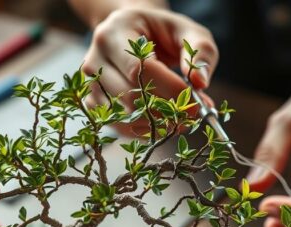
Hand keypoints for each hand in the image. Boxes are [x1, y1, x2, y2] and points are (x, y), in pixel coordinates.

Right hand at [81, 8, 217, 130]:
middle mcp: (95, 58)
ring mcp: (90, 84)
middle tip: (192, 115)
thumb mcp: (188, 32)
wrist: (135, 36)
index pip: (138, 68)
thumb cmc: (163, 33)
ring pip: (123, 116)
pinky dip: (145, 130)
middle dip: (166, 110)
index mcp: (114, 32)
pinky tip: (163, 122)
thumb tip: (199, 82)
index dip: (169, 89)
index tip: (195, 102)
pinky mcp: (93, 104)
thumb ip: (200, 52)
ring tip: (180, 119)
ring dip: (157, 124)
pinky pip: (119, 126)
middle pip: (129, 95)